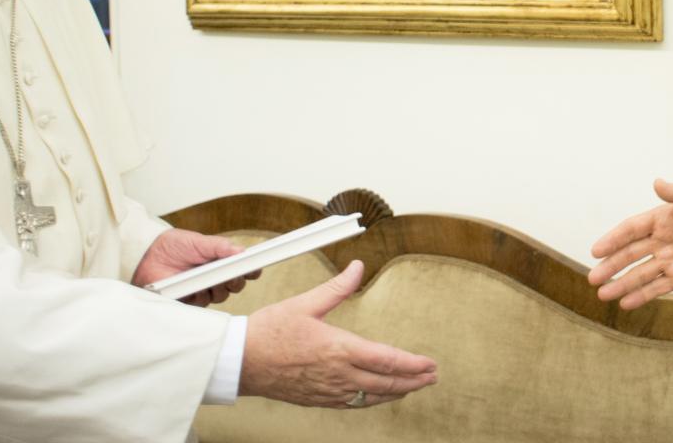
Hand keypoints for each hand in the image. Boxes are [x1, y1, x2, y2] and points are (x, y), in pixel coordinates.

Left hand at [131, 228, 257, 306]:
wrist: (147, 255)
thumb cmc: (173, 245)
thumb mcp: (199, 242)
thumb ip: (220, 247)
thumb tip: (241, 251)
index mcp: (219, 261)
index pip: (241, 269)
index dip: (250, 270)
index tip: (254, 268)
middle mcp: (213, 277)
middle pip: (235, 285)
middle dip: (237, 280)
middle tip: (234, 275)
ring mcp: (202, 290)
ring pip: (221, 296)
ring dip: (219, 289)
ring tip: (212, 280)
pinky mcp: (189, 301)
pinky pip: (202, 304)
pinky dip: (202, 296)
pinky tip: (197, 289)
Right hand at [240, 260, 438, 408]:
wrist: (240, 361)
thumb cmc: (269, 332)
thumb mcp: (305, 303)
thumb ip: (336, 288)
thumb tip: (357, 268)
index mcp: (338, 349)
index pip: (386, 360)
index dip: (412, 364)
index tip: (429, 363)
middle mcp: (337, 374)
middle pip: (386, 383)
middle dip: (413, 381)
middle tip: (432, 376)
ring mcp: (328, 390)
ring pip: (372, 397)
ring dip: (397, 392)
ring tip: (414, 387)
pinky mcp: (318, 399)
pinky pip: (353, 404)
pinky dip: (373, 400)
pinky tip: (379, 396)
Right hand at [587, 178, 672, 309]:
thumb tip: (657, 182)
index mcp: (662, 219)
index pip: (632, 230)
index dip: (614, 239)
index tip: (596, 250)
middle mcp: (660, 241)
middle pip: (630, 255)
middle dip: (611, 266)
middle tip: (593, 279)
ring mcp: (668, 261)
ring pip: (640, 274)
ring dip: (622, 284)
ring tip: (603, 295)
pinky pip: (657, 288)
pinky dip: (641, 296)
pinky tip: (625, 304)